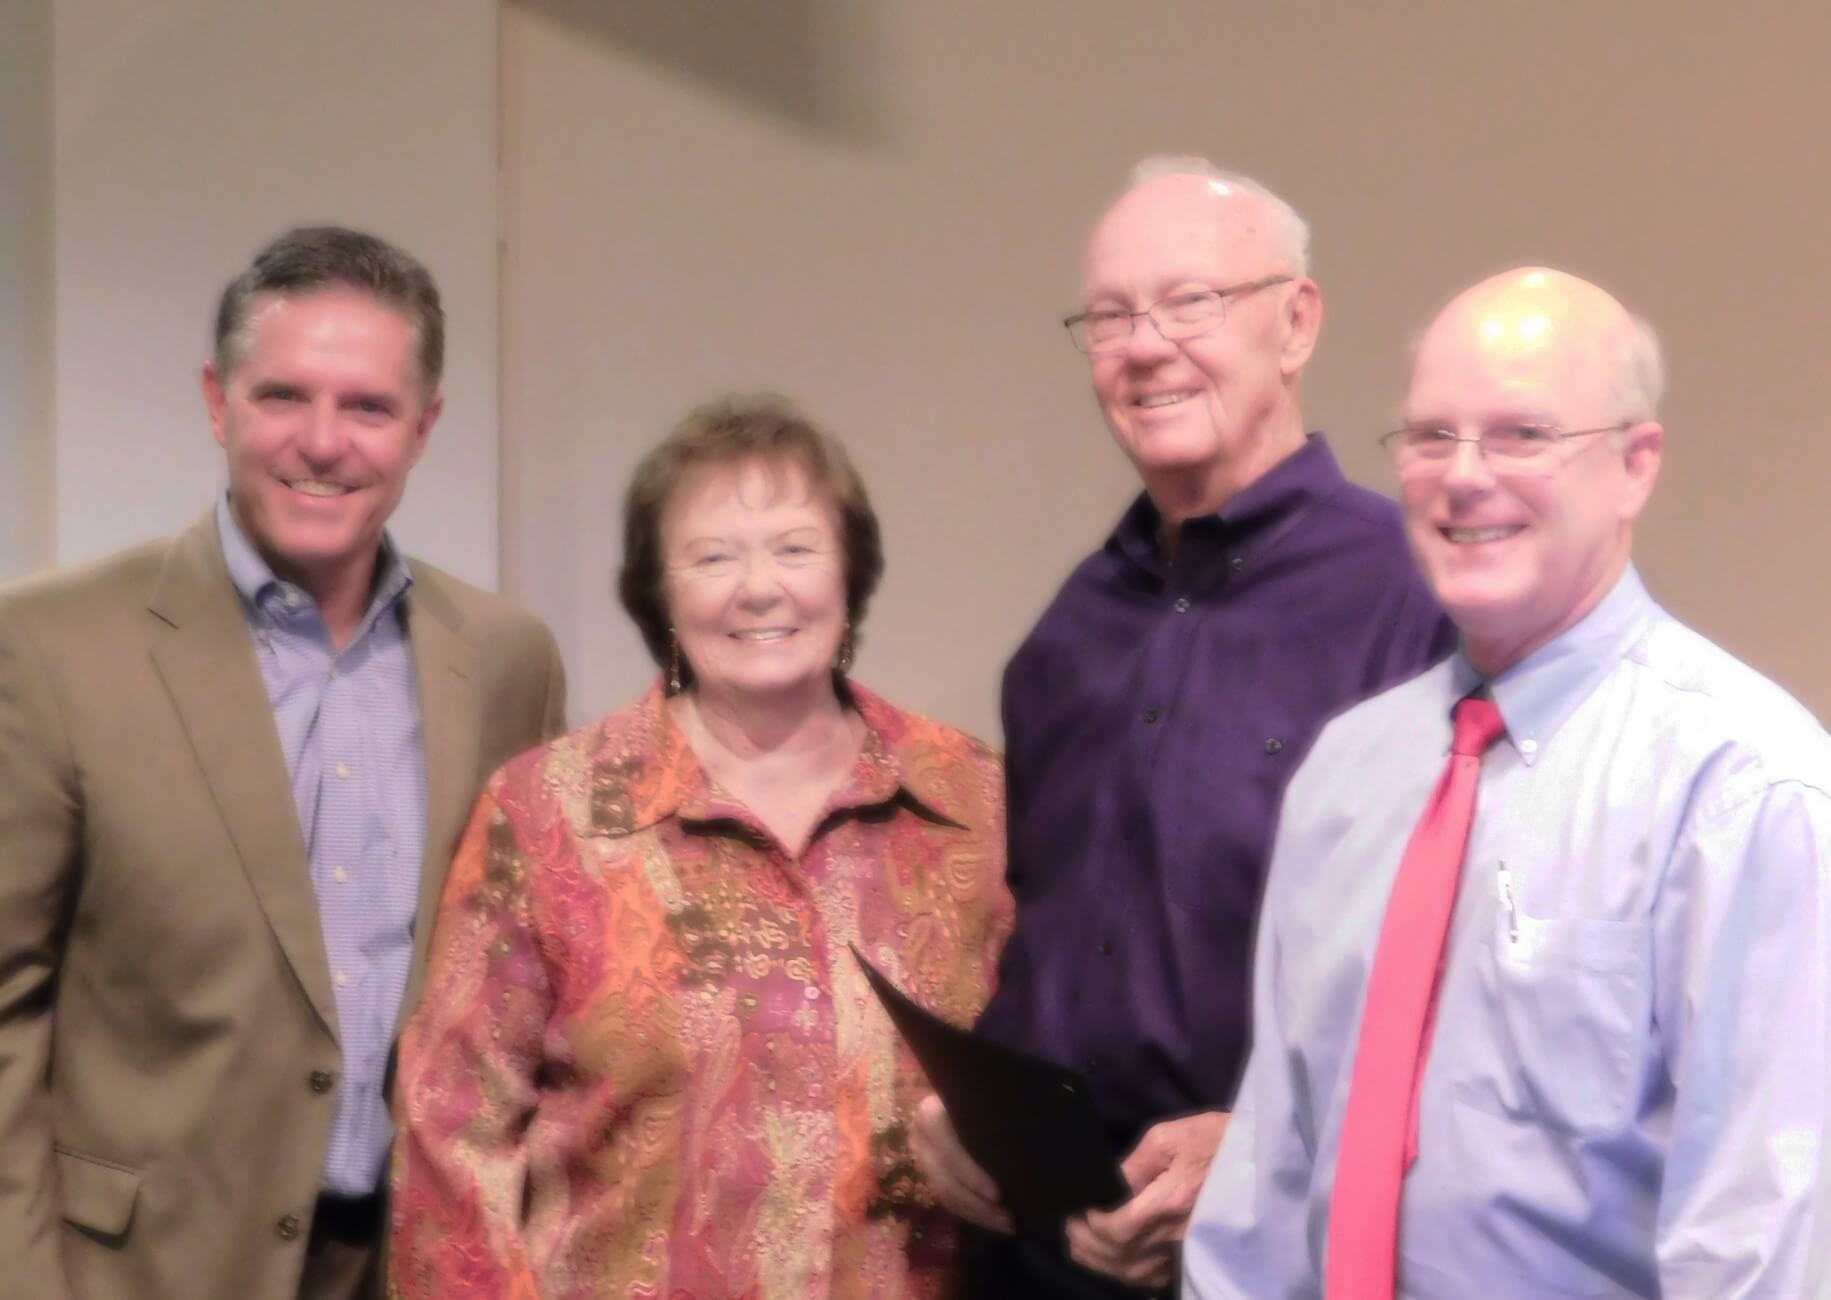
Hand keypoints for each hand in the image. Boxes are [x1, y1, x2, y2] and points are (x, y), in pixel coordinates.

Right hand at [910, 1094, 1012, 1233]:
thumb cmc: (992, 1096)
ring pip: (944, 1193)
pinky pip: (946, 1200)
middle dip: (977, 1204)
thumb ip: (1001, 1121)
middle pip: (944, 1178)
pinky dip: (972, 1214)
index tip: (998, 1194)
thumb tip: (1029, 1143)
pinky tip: (996, 1222)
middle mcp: (920, 1135)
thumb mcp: (994, 1102)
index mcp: (932, 1112)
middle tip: (1009, 1218)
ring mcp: (923, 1155)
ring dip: (977, 1213)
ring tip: (1008, 1224)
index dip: (971, 1174)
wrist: (972, 1091)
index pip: (947, 1149)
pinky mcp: (930, 1173)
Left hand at [1064, 1110, 1230, 1287]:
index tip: (1076, 1211)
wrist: (1259, 1156)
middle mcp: (1176, 1233)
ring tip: (1084, 1246)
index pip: (1116, 1229)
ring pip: (1136, 1272)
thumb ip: (1133, 1164)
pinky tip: (1117, 1260)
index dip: (1089, 1226)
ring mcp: (1188, 1248)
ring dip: (1104, 1263)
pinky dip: (1129, 1273)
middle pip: (1121, 1256)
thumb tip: (1106, 1185)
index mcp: (1168, 1201)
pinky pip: (1156, 1276)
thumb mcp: (1169, 1136)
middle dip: (1088, 1246)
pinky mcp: (1196, 1252)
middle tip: (1071, 1229)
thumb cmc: (1214, 1139)